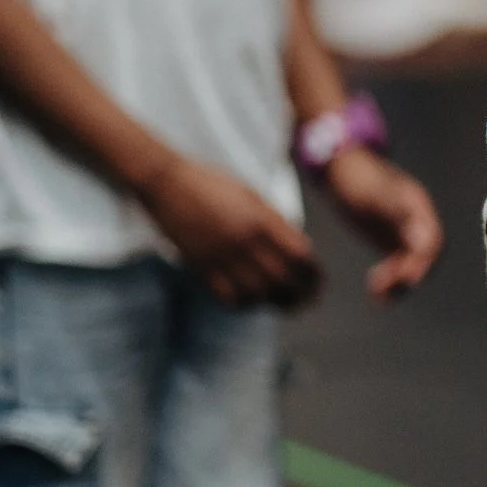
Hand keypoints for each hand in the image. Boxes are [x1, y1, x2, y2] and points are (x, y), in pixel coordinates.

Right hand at [141, 154, 322, 310]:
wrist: (169, 183)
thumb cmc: (214, 184)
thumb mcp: (253, 196)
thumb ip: (275, 222)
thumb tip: (296, 247)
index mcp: (262, 220)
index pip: (299, 256)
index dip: (313, 273)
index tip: (317, 280)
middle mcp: (245, 241)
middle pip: (282, 279)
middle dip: (300, 294)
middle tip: (307, 300)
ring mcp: (222, 256)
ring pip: (257, 293)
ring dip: (273, 302)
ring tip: (282, 304)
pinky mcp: (201, 266)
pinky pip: (228, 296)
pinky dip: (244, 303)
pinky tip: (250, 299)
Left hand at [323, 145, 444, 300]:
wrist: (339, 168)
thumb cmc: (356, 178)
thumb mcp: (375, 195)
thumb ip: (400, 217)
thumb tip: (427, 241)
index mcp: (418, 208)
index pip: (432, 242)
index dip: (423, 264)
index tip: (406, 280)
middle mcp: (417, 221)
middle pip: (425, 258)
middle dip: (408, 276)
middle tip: (383, 290)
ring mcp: (404, 230)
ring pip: (412, 265)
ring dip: (398, 283)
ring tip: (376, 294)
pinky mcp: (391, 239)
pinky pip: (398, 265)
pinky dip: (390, 279)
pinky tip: (374, 289)